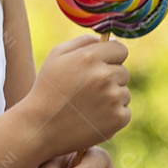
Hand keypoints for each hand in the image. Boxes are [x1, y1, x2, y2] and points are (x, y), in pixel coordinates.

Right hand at [24, 35, 130, 154]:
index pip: (120, 50)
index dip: (111, 58)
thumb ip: (82, 42)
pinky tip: (93, 117)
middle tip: (88, 90)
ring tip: (88, 105)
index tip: (102, 66)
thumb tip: (106, 40)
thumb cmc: (48, 89)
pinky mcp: (118, 119)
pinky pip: (125, 111)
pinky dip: (113, 115)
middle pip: (123, 72)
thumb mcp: (56, 56)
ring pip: (124, 93)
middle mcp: (104, 76)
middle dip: (110, 79)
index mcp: (90, 57)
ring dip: (111, 98)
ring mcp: (113, 98)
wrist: (41, 127)